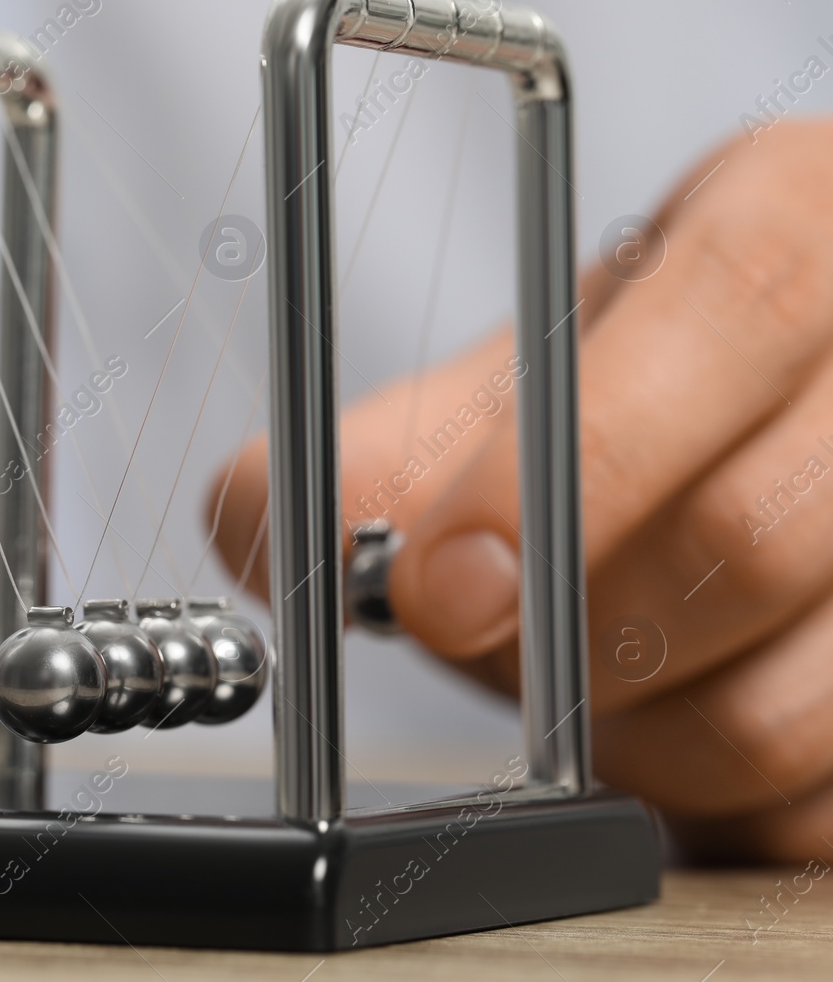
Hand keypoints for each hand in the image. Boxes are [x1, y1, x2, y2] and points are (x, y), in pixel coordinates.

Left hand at [210, 119, 832, 862]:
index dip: (573, 456)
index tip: (435, 579)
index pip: (732, 307)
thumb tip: (261, 516)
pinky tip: (652, 723)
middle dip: (561, 631)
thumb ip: (391, 434)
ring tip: (570, 676)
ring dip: (620, 735)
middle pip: (748, 537)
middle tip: (472, 627)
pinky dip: (690, 802)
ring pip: (780, 710)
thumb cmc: (648, 383)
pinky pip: (802, 812)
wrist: (775, 417)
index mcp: (796, 227)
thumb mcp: (529, 362)